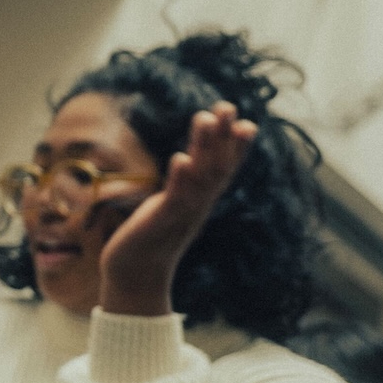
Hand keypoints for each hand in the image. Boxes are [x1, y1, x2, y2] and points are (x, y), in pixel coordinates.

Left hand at [96, 105, 254, 315]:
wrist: (135, 275)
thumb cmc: (151, 237)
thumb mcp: (171, 206)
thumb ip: (183, 186)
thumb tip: (190, 162)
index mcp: (200, 201)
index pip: (223, 169)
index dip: (235, 147)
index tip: (246, 122)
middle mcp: (197, 206)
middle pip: (216, 167)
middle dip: (223, 137)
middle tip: (228, 106)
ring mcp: (182, 214)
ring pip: (198, 177)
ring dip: (203, 148)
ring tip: (205, 118)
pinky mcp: (161, 223)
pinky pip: (175, 199)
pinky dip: (180, 179)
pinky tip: (181, 159)